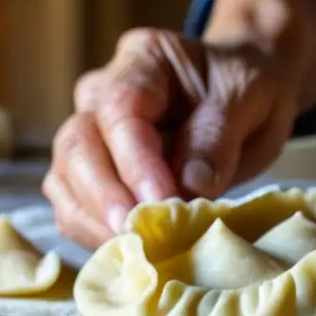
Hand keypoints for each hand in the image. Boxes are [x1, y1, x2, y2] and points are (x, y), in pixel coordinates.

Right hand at [45, 0, 315, 249]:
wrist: (241, 96)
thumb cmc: (245, 90)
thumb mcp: (250, 97)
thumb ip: (218, 135)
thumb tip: (190, 185)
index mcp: (143, 61)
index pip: (120, 110)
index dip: (136, 162)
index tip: (161, 203)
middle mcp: (101, 94)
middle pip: (78, 146)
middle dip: (105, 198)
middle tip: (139, 237)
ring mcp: (91, 134)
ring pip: (65, 180)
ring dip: (95, 223)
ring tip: (137, 253)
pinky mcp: (91, 175)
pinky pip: (75, 208)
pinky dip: (96, 236)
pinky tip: (130, 254)